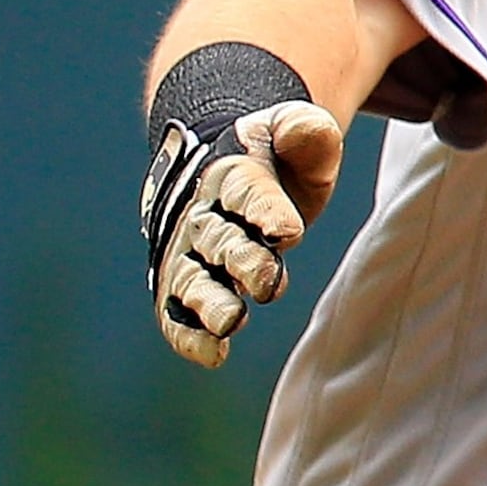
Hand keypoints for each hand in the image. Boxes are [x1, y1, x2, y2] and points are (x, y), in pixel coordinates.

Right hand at [142, 103, 342, 367]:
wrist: (230, 169)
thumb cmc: (276, 155)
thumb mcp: (297, 130)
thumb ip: (306, 131)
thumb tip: (308, 130)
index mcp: (233, 173)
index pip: (247, 192)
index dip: (265, 210)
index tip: (287, 231)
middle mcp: (204, 216)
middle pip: (220, 240)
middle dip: (243, 261)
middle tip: (269, 281)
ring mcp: (190, 255)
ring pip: (194, 281)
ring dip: (209, 303)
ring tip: (231, 321)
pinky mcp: (183, 287)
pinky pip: (178, 314)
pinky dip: (189, 335)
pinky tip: (212, 355)